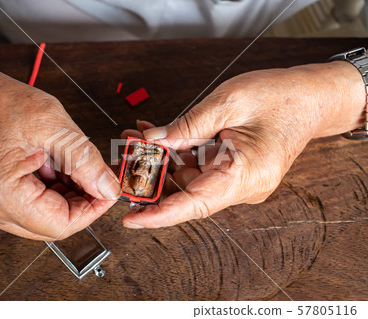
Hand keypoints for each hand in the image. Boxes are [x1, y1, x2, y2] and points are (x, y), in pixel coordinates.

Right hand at [0, 49, 120, 240]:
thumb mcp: (50, 123)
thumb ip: (85, 161)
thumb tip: (108, 188)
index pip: (60, 225)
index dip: (92, 210)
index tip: (108, 191)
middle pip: (51, 225)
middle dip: (81, 201)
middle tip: (95, 176)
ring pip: (41, 217)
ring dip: (65, 195)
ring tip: (67, 163)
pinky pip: (27, 208)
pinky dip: (49, 191)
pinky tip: (52, 166)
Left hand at [121, 62, 365, 228]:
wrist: (311, 98)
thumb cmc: (281, 97)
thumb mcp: (229, 103)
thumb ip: (188, 125)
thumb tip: (153, 140)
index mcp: (246, 176)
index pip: (196, 205)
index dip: (160, 215)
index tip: (131, 219)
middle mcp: (241, 186)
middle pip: (186, 192)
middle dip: (152, 177)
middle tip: (125, 157)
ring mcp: (236, 179)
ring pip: (188, 179)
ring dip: (161, 162)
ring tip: (136, 139)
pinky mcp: (231, 170)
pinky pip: (197, 167)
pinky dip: (176, 153)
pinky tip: (157, 136)